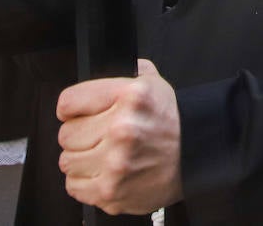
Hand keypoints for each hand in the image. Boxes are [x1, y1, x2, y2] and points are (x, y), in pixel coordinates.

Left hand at [57, 59, 182, 213]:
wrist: (196, 156)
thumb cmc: (172, 122)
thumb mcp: (154, 83)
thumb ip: (124, 72)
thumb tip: (100, 71)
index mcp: (130, 97)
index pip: (69, 102)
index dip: (72, 108)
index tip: (77, 114)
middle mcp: (122, 129)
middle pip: (66, 134)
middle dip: (79, 134)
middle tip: (99, 136)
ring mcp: (116, 163)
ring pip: (67, 161)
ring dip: (82, 159)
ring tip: (103, 156)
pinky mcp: (112, 192)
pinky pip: (74, 186)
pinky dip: (85, 182)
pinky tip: (104, 173)